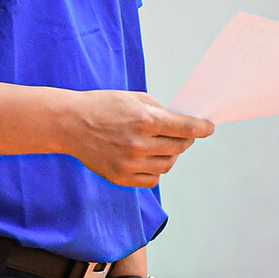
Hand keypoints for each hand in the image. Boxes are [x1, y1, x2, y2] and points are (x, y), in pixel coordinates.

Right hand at [63, 89, 213, 187]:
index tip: (209, 128)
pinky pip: (152, 179)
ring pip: (167, 165)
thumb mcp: (132, 98)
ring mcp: (129, 163)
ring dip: (171, 155)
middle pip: (179, 147)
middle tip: (182, 134)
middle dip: (185, 139)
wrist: (69, 124)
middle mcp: (139, 144)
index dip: (202, 128)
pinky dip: (156, 169)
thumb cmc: (101, 106)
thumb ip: (159, 110)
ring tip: (162, 145)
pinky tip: (148, 158)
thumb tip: (181, 122)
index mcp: (144, 120)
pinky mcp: (120, 177)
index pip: (186, 128)